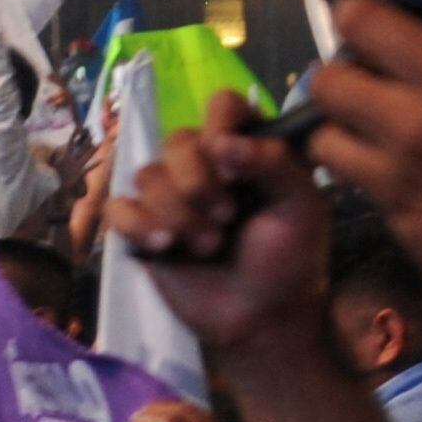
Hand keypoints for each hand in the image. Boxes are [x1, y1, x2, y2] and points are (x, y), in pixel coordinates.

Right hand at [114, 102, 338, 369]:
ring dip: (178, 212)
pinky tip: (165, 247)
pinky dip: (139, 225)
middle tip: (226, 217)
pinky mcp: (142, 227)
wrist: (262, 317)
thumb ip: (274, 163)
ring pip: (147, 174)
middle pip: (177, 138)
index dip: (221, 126)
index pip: (223, 105)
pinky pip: (118, 208)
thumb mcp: (302, 207)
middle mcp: (205, 164)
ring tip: (208, 246)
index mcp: (247, 150)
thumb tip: (220, 141)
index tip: (232, 166)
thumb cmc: (290, 258)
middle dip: (198, 180)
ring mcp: (170, 196)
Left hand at [300, 0, 421, 355]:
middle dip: (362, 17)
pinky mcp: (393, 192)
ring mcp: (418, 139)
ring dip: (343, 82)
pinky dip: (339, 144)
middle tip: (377, 34)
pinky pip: (330, 148)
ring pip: (333, 81)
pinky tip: (365, 148)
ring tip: (365, 94)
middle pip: (361, 15)